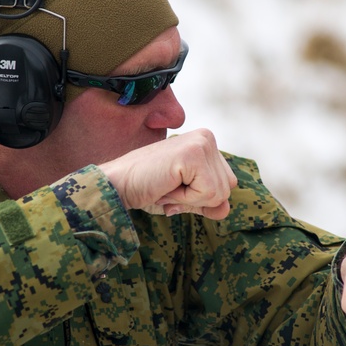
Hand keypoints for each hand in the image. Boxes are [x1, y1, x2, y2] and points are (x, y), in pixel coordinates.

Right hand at [98, 128, 237, 219]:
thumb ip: (209, 202)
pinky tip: (167, 184)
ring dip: (189, 199)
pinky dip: (185, 198)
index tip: (174, 185)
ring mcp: (201, 143)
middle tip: (168, 186)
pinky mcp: (194, 154)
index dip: (201, 196)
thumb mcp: (186, 198)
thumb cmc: (147, 189)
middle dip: (197, 199)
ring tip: (167, 185)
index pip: (227, 184)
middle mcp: (207, 137)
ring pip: (218, 193)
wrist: (118, 185)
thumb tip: (226, 208)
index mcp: (206, 143)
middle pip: (227, 188)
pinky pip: (207, 193)